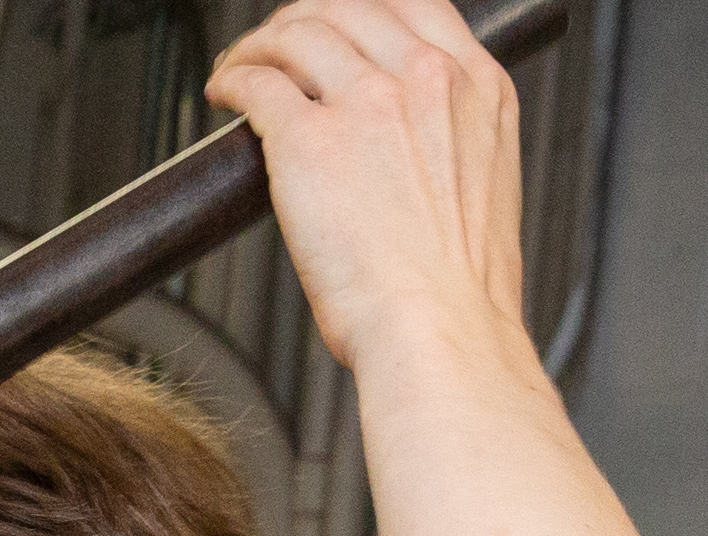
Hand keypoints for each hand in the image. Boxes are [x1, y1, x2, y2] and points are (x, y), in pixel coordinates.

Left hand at [208, 0, 527, 377]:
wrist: (443, 331)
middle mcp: (427, 80)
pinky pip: (256, 84)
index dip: (358, 7)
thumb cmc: (457, 291)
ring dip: (259, 44)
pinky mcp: (309, 141)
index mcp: (478, 87)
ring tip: (239, 67)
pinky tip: (223, 93)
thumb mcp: (483, 185)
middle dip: (301, 18)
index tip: (333, 24)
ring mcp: (368, 104)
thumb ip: (446, 140)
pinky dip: (232, 78)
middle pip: (347, 7)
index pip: (413, 4)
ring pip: (297, 34)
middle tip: (276, 45)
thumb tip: (404, 140)